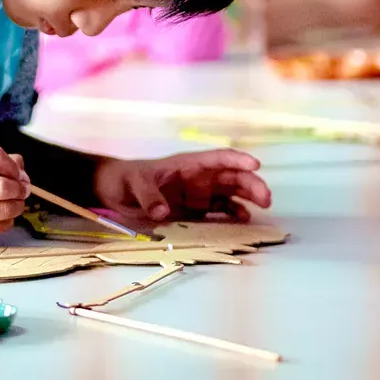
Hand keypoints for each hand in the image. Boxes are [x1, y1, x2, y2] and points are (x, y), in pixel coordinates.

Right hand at [0, 146, 30, 247]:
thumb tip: (21, 166)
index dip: (11, 164)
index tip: (15, 172)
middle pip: (4, 186)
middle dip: (20, 188)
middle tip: (22, 189)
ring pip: (8, 209)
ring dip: (18, 205)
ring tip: (14, 202)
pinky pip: (2, 225)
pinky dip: (7, 219)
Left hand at [93, 149, 270, 222]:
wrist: (114, 192)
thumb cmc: (125, 180)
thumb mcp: (134, 184)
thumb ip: (148, 197)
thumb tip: (163, 212)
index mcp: (186, 164)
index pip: (217, 158)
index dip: (237, 159)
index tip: (255, 164)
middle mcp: (197, 178)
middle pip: (231, 177)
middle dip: (250, 183)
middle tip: (266, 198)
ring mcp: (198, 194)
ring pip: (231, 193)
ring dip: (248, 199)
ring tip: (262, 209)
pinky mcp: (195, 211)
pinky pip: (220, 211)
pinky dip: (233, 214)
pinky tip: (243, 221)